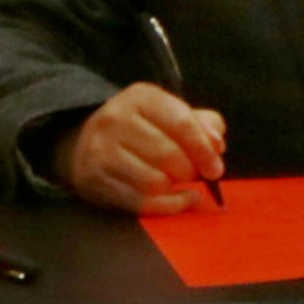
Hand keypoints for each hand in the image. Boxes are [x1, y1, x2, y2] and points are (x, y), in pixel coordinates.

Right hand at [53, 84, 226, 216]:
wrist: (86, 143)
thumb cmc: (143, 130)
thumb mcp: (170, 115)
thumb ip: (202, 125)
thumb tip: (216, 145)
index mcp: (140, 97)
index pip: (181, 123)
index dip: (204, 150)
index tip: (215, 168)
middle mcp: (115, 118)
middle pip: (169, 155)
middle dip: (189, 171)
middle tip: (192, 175)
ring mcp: (100, 149)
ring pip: (155, 182)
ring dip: (174, 188)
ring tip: (175, 182)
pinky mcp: (94, 179)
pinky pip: (140, 202)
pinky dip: (166, 206)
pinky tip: (176, 200)